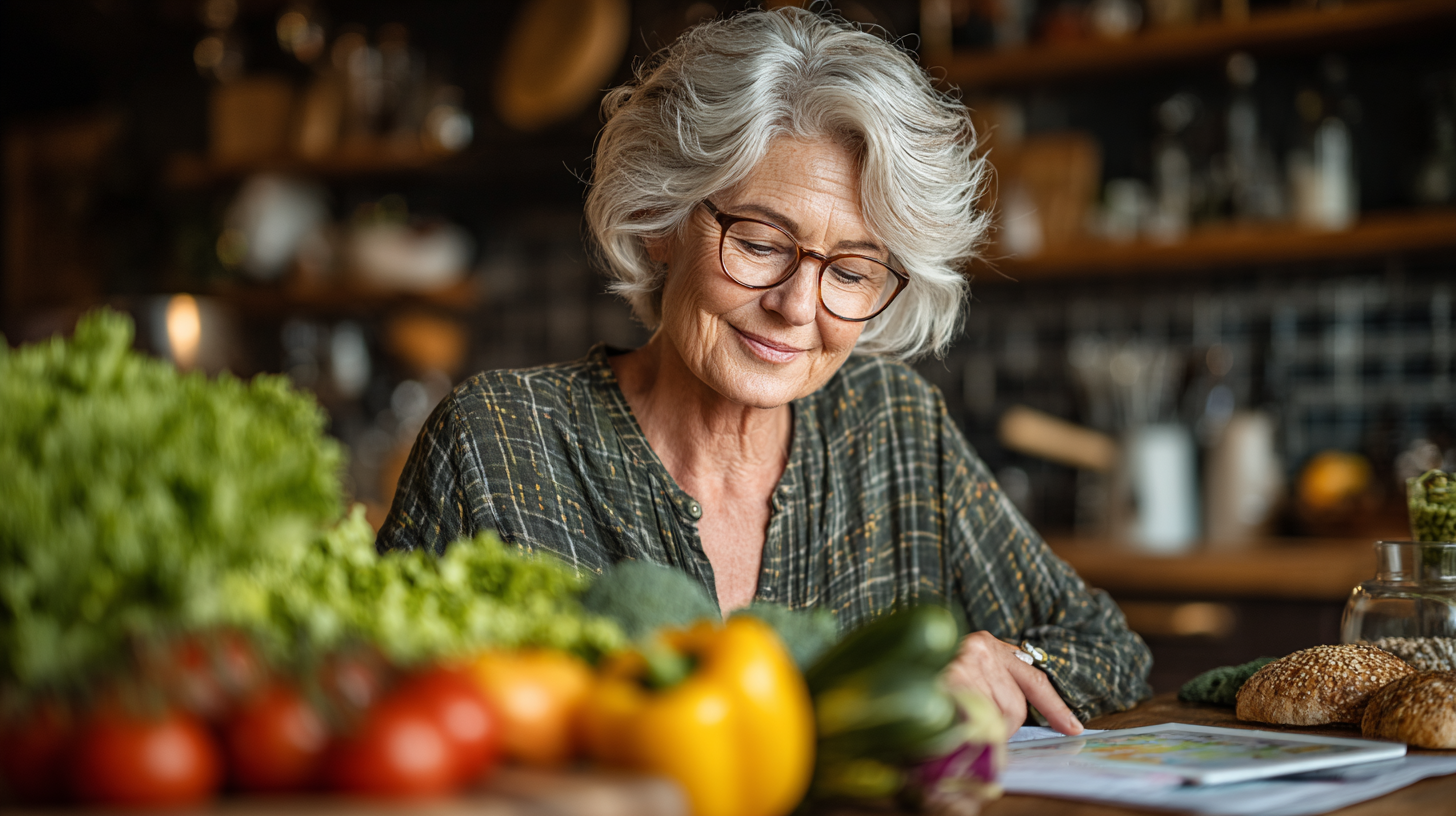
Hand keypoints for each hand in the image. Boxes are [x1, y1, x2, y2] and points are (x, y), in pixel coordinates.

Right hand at [942, 631, 1083, 736]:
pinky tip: (949, 720)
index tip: (1073, 729)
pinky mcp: (947, 682)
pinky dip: (963, 730)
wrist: (887, 663)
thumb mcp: (969, 671)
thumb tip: (1014, 720)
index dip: (1055, 707)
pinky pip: (972, 723)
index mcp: (987, 643)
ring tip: (950, 711)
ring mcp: (963, 665)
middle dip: (998, 723)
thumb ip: (994, 685)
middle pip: (1015, 707)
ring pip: (995, 720)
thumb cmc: (929, 672)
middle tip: (968, 717)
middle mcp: (979, 648)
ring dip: (976, 727)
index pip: (1034, 678)